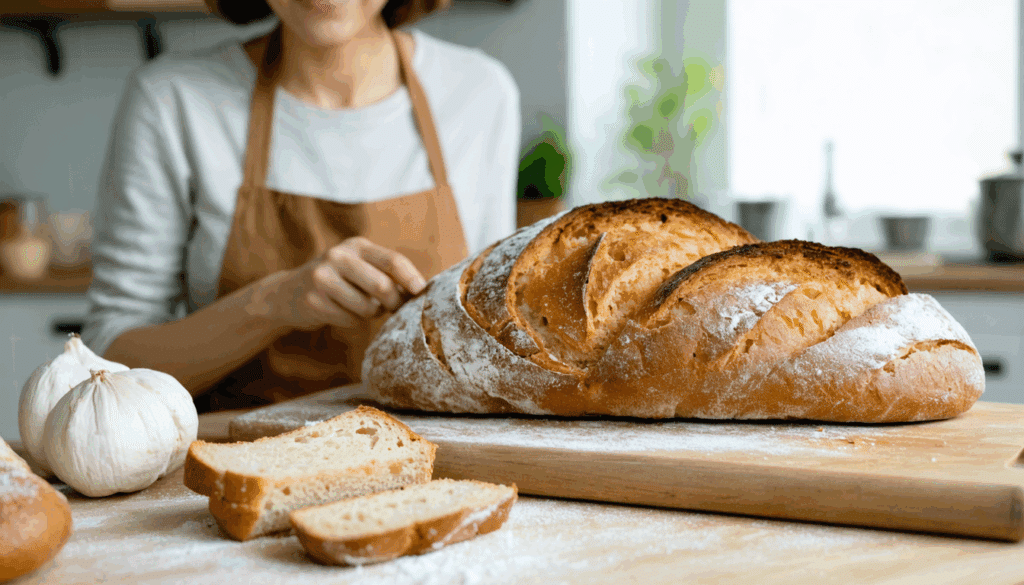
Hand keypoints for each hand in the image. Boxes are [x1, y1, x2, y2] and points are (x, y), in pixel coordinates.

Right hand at [271, 237, 426, 330]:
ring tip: (360, 307)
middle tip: (395, 309)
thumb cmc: (337, 281)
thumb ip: (385, 273)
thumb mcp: (358, 266)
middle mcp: (338, 257)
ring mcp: (323, 278)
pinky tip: (341, 312)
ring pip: (368, 308)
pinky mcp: (314, 301)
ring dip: (371, 314)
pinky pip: (351, 320)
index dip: (412, 279)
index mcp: (356, 246)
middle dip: (394, 303)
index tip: (422, 293)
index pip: (392, 261)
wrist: (288, 293)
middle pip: (382, 287)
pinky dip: (353, 322)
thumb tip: (420, 290)